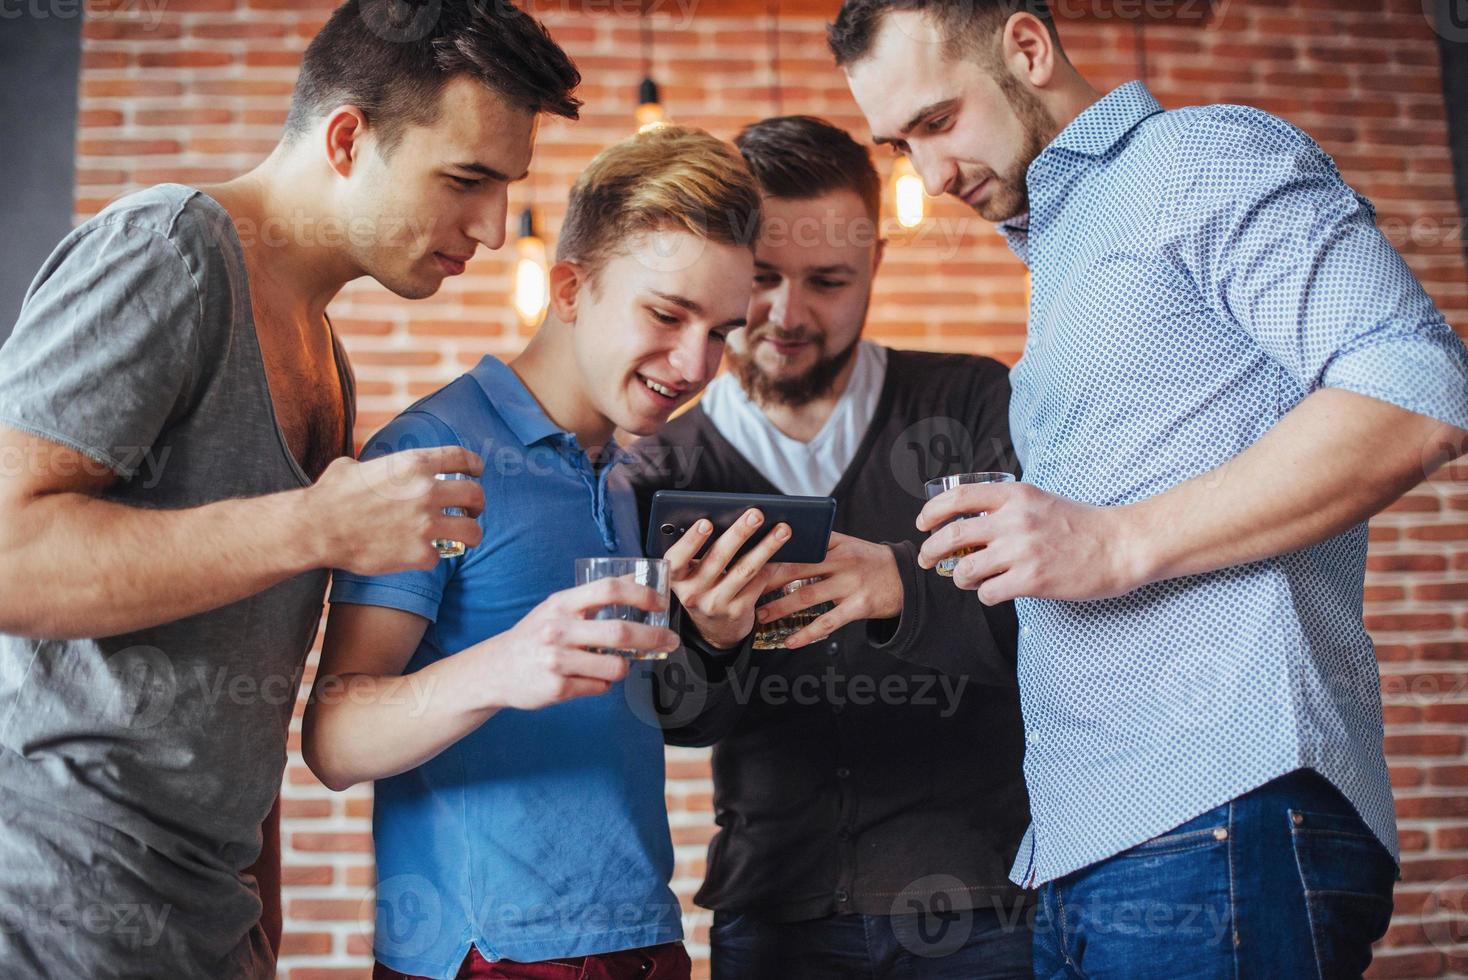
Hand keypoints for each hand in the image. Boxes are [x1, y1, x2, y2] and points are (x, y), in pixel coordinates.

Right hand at [310, 446, 485, 574]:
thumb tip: (376, 468)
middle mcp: (426, 491)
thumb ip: (380, 467)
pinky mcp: (420, 554)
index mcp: (413, 464)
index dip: (474, 464)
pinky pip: (441, 555)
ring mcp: (426, 525)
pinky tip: (419, 553)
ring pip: (473, 530)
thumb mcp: (357, 465)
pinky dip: (432, 556)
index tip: (477, 471)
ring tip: (462, 536)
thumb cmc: (331, 494)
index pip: (461, 458)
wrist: (316, 529)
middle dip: (477, 503)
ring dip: (470, 533)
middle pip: (475, 495)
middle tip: (471, 510)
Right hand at [464, 576, 680, 710]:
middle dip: (654, 637)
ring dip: (624, 666)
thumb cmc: (535, 635)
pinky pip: (600, 686)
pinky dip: (602, 682)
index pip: (609, 589)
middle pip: (621, 631)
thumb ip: (593, 597)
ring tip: (613, 663)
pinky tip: (587, 677)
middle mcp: (558, 630)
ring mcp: (557, 661)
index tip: (660, 604)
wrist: (496, 669)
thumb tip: (638, 579)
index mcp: (562, 603)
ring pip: (616, 665)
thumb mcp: (558, 607)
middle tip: (670, 641)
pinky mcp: (557, 689)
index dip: (641, 594)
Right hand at [664, 509, 789, 649]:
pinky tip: (782, 553)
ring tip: (782, 530)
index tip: (706, 523)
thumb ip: (699, 552)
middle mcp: (693, 593)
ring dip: (766, 547)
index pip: (677, 559)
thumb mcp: (691, 574)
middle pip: (718, 558)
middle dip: (739, 533)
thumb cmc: (704, 588)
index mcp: (677, 578)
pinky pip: (758, 583)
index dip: (691, 541)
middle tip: (756, 515)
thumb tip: (725, 517)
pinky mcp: (737, 611)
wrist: (715, 629)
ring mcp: (716, 604)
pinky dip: (771, 565)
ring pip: (744, 570)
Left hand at [754, 532, 903, 648]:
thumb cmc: (869, 561)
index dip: (772, 550)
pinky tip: (789, 641)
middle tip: (743, 588)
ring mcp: (851, 584)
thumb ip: (819, 544)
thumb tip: (779, 548)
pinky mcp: (859, 606)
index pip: (799, 543)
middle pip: (797, 569)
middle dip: (767, 580)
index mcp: (837, 542)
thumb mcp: (848, 545)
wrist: (908, 578)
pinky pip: (827, 623)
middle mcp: (843, 560)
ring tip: (758, 616)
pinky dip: (806, 634)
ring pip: (807, 597)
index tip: (747, 557)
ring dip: (779, 608)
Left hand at [915, 481, 1142, 603]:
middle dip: (930, 551)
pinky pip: (988, 593)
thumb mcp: (1040, 501)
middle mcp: (1014, 520)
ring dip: (960, 578)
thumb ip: (1006, 507)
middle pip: (951, 536)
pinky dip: (986, 595)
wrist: (1120, 545)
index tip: (922, 523)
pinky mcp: (1032, 580)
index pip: (958, 497)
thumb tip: (967, 523)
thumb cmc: (1080, 525)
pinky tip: (996, 592)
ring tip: (969, 579)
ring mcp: (1022, 551)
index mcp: (1015, 495)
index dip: (932, 511)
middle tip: (926, 560)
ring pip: (966, 570)